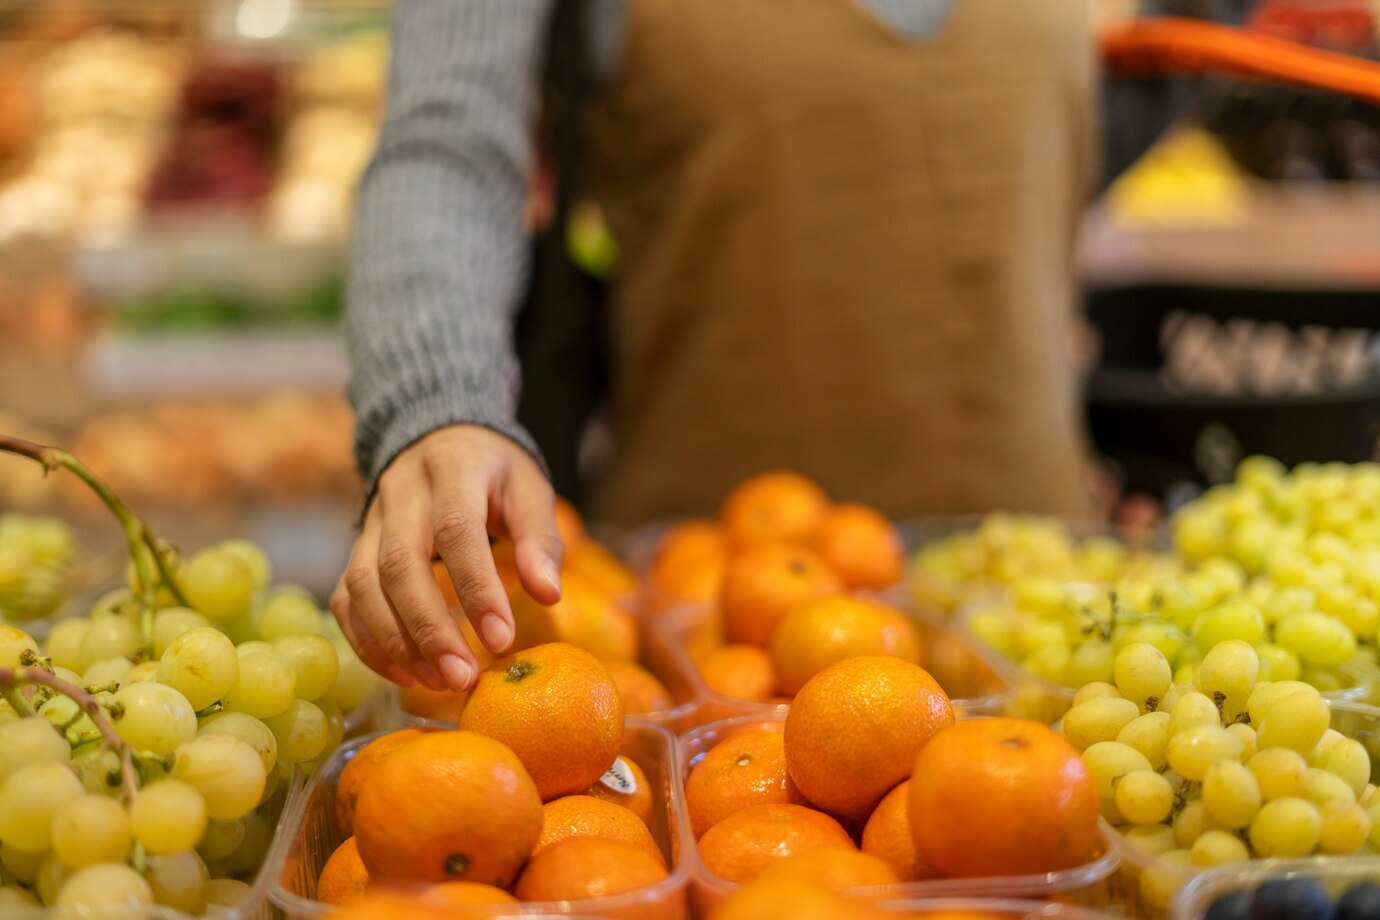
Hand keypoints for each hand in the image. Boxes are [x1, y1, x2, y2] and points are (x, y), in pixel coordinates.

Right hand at [330, 425, 563, 691]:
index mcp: (452, 467)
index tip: (501, 639)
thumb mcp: (530, 488)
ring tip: (437, 681)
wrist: (440, 438)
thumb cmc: (494, 472)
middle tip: (462, 677)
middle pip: (399, 563)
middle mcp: (400, 491)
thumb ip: (540, 538)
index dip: (476, 588)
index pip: (456, 530)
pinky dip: (368, 641)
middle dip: (429, 628)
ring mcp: (369, 520)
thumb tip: (548, 594)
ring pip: (362, 583)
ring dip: (395, 641)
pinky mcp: (355, 548)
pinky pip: (345, 599)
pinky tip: (405, 673)